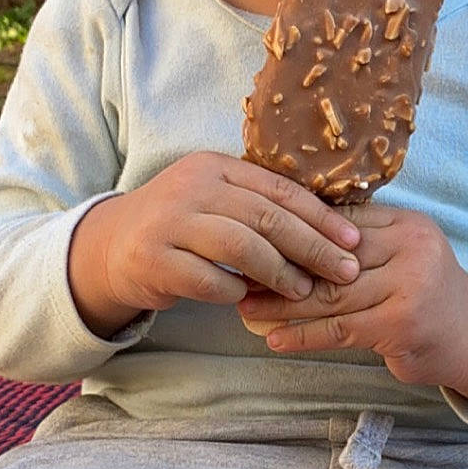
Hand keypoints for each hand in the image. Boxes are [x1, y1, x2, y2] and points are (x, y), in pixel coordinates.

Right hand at [67, 151, 361, 339]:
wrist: (113, 246)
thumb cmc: (183, 225)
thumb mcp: (216, 200)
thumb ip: (259, 204)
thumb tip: (331, 228)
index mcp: (215, 167)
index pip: (279, 189)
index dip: (321, 216)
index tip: (353, 241)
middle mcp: (191, 188)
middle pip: (266, 217)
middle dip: (313, 247)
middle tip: (345, 271)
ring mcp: (169, 223)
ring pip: (241, 247)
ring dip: (280, 272)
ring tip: (304, 290)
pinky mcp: (153, 259)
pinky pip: (209, 280)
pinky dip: (236, 292)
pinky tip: (249, 301)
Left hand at [237, 203, 467, 403]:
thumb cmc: (424, 295)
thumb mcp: (401, 255)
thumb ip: (360, 242)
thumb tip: (288, 230)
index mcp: (407, 223)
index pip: (339, 221)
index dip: (293, 231)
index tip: (252, 239)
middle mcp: (412, 248)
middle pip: (331, 255)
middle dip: (281, 265)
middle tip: (239, 272)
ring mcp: (410, 285)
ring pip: (331, 293)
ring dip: (282, 303)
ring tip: (246, 307)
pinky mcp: (401, 323)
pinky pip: (341, 328)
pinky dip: (303, 334)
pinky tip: (274, 338)